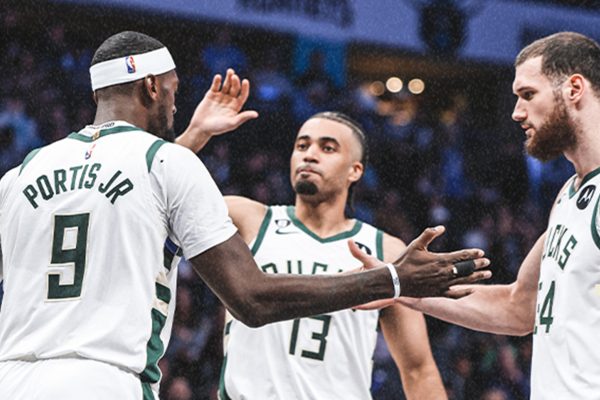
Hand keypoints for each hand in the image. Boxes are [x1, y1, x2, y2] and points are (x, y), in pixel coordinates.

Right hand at [177, 68, 258, 151]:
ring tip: (230, 71)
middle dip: (235, 82)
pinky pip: (215, 86)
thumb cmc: (217, 128)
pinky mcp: (211, 94)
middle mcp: (229, 100)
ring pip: (226, 85)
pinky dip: (217, 81)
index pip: (243, 95)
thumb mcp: (232, 123)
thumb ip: (243, 117)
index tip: (245, 81)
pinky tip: (218, 77)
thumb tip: (256, 114)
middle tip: (234, 76)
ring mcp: (220, 96)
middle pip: (235, 88)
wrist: (201, 127)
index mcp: (236, 106)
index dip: (245, 88)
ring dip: (228, 78)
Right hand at [349, 226, 490, 300]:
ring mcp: (442, 284)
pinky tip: (472, 290)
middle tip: (488, 262)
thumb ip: (429, 234)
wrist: (396, 281)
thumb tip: (441, 227)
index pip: (461, 256)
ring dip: (477, 277)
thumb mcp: (416, 244)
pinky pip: (455, 294)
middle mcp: (444, 273)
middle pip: (466, 268)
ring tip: (488, 274)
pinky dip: (465, 292)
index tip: (481, 253)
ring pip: (465, 281)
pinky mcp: (438, 293)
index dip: (472, 254)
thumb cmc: (405, 261)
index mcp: (440, 260)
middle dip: (478, 265)